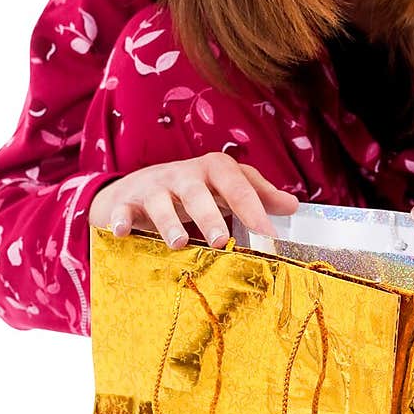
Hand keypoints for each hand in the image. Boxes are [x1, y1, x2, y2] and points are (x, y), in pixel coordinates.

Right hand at [88, 152, 298, 248]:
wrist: (137, 189)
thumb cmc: (191, 192)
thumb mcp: (223, 189)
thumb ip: (257, 195)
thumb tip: (293, 206)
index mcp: (212, 170)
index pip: (236, 184)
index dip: (253, 208)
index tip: (268, 234)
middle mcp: (182, 175)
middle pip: (196, 191)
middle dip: (209, 214)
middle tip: (222, 241)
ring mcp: (152, 187)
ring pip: (160, 202)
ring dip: (169, 222)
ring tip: (180, 243)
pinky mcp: (126, 202)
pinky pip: (121, 210)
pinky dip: (120, 220)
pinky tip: (122, 233)